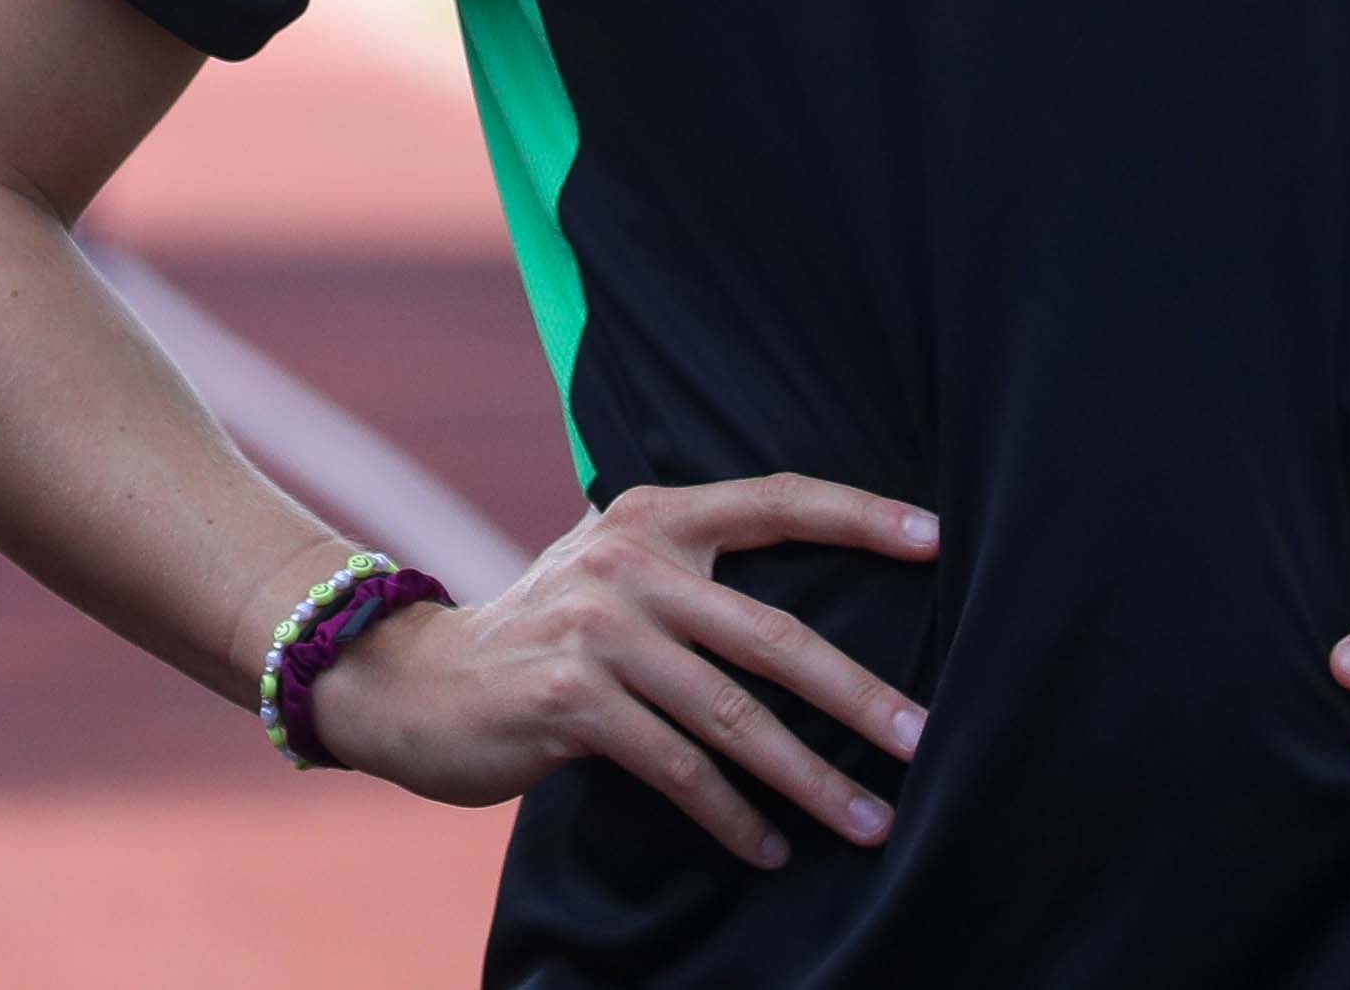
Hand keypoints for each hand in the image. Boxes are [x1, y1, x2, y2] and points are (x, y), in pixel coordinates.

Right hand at [298, 480, 938, 868]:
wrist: (412, 682)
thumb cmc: (539, 635)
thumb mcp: (609, 573)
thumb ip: (688, 575)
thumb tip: (810, 620)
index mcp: (652, 516)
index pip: (774, 500)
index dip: (857, 515)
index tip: (937, 539)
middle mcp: (627, 561)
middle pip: (773, 633)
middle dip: (859, 695)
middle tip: (926, 739)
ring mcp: (598, 630)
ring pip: (733, 715)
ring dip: (809, 779)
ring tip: (870, 823)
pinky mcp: (571, 702)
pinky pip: (676, 768)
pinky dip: (731, 816)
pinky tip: (768, 849)